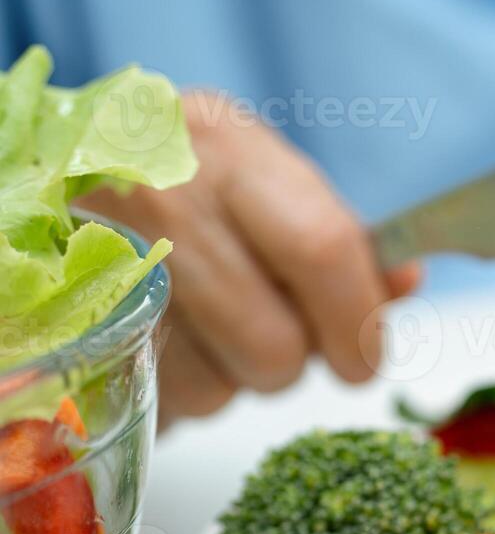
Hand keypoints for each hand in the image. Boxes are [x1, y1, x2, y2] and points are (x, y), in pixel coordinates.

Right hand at [81, 92, 420, 427]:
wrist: (51, 180)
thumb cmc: (185, 192)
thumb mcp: (266, 190)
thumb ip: (343, 241)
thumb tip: (404, 283)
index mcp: (224, 139)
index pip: (323, 247)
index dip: (358, 320)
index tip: (366, 357)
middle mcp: (158, 188)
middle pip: (274, 338)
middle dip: (296, 364)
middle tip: (289, 350)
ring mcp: (106, 257)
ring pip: (222, 381)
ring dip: (236, 376)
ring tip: (212, 325)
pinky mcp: (80, 322)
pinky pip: (170, 394)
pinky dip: (187, 384)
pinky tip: (171, 338)